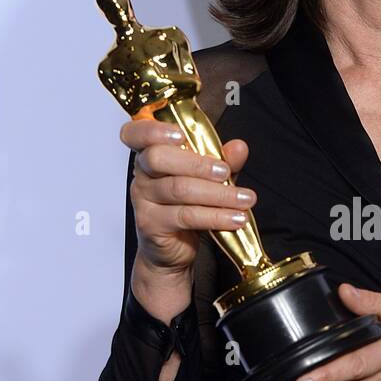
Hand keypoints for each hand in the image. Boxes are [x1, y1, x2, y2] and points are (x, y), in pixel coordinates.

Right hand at [119, 119, 256, 276]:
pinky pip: (185, 216)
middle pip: (159, 157)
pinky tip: (235, 219)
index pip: (136, 133)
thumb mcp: (210, 180)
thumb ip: (222, 162)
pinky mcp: (151, 224)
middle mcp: (141, 174)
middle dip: (198, 164)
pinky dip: (215, 216)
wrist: (172, 251)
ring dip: (218, 194)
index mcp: (150, 155)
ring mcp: (143, 200)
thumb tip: (238, 147)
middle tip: (226, 173)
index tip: (182, 134)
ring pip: (179, 189)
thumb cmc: (187, 207)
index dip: (154, 129)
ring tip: (245, 200)